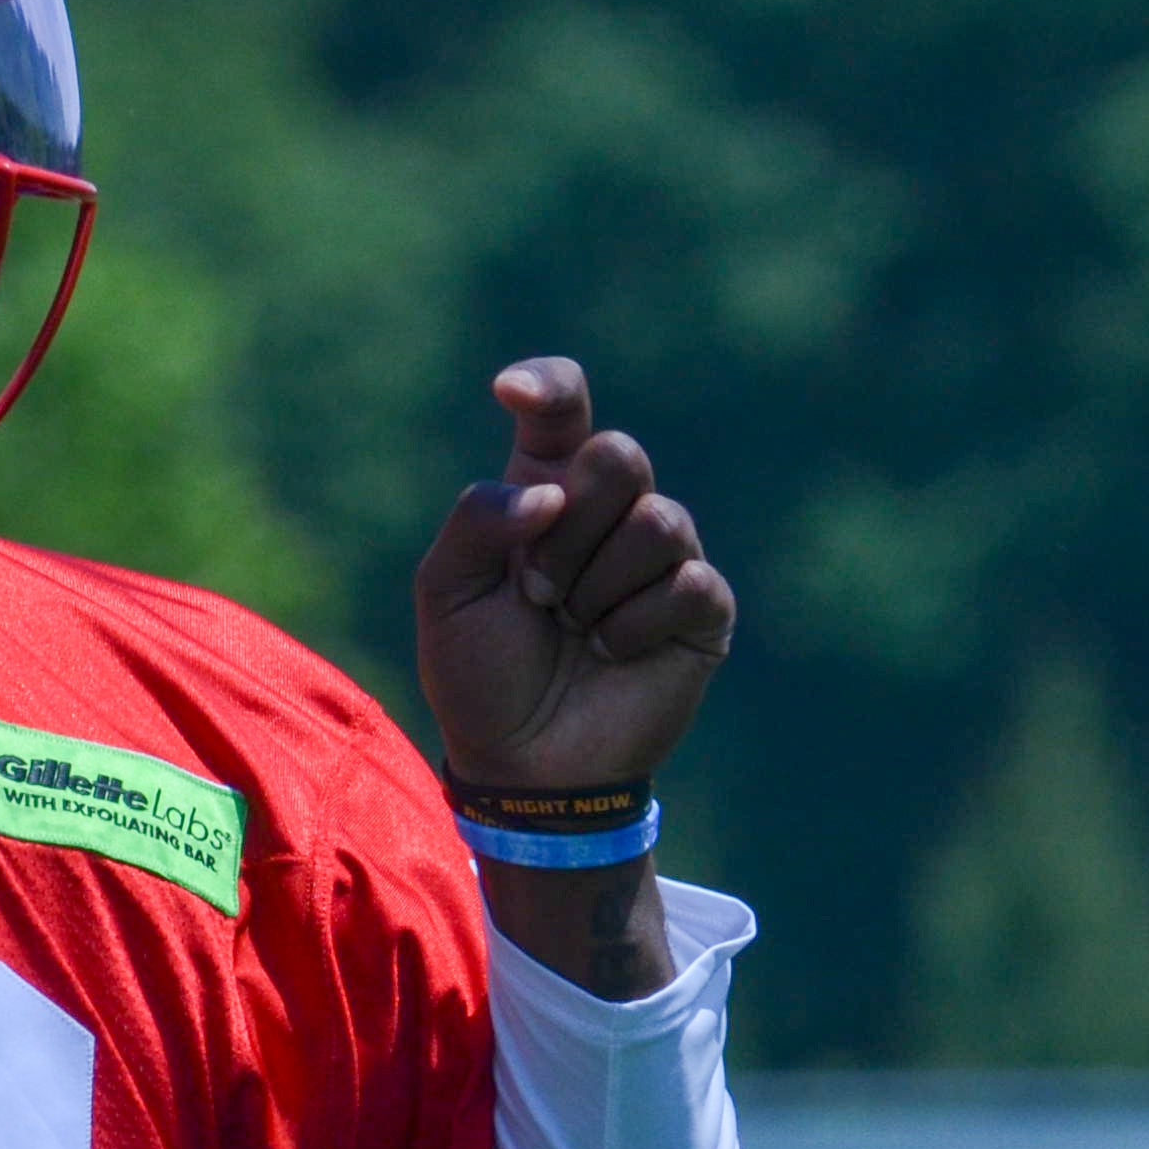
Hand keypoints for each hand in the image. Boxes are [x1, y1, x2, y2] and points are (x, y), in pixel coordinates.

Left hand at [410, 358, 732, 793]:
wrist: (523, 763)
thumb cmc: (479, 673)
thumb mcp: (445, 592)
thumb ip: (478, 520)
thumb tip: (549, 494)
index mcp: (544, 489)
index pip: (563, 405)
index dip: (548, 385)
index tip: (512, 393)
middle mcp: (610, 511)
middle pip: (620, 453)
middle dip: (570, 529)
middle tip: (538, 592)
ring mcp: (663, 557)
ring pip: (659, 520)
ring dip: (598, 587)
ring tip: (573, 630)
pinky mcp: (703, 609)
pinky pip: (689, 582)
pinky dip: (634, 627)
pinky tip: (612, 654)